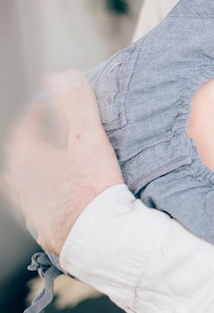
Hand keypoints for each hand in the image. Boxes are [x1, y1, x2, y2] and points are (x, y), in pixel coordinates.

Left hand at [2, 69, 122, 253]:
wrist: (97, 237)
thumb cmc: (91, 188)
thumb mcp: (89, 138)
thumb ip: (76, 103)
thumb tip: (65, 75)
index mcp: (25, 153)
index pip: (29, 121)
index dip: (46, 108)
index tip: (60, 103)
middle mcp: (18, 177)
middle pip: (28, 148)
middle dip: (47, 136)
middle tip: (69, 130)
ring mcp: (27, 201)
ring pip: (32, 174)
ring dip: (47, 164)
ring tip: (69, 160)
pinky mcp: (39, 220)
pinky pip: (40, 196)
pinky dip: (52, 188)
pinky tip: (68, 189)